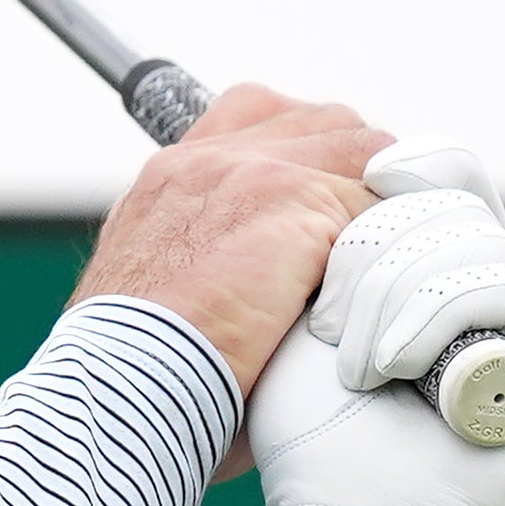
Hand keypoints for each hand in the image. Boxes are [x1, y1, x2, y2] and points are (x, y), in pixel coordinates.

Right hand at [74, 84, 390, 407]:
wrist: (116, 389)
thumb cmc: (135, 377)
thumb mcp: (157, 302)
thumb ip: (206, 269)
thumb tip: (263, 297)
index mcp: (171, 178)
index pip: (259, 116)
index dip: (309, 153)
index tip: (327, 204)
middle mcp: (208, 160)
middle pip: (325, 122)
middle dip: (359, 174)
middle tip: (372, 242)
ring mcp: (250, 173)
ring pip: (363, 152)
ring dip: (380, 207)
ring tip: (379, 268)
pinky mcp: (293, 203)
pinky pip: (377, 203)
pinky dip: (388, 245)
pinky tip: (375, 292)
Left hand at [245, 153, 504, 505]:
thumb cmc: (319, 452)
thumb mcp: (312, 328)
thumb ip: (341, 250)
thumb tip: (377, 170)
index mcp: (447, 294)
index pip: (443, 194)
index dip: (401, 182)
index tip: (348, 191)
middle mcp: (501, 309)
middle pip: (456, 211)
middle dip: (379, 252)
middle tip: (329, 329)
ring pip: (476, 244)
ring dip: (400, 295)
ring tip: (361, 367)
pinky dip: (440, 316)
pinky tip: (395, 369)